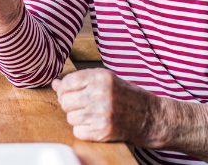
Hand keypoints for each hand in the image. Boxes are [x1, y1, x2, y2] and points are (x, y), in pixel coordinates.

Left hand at [51, 69, 207, 160]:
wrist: (151, 117)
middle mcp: (101, 93)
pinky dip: (83, 130)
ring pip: (70, 117)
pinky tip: (95, 125)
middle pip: (65, 101)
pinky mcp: (104, 130)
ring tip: (92, 115)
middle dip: (70, 105)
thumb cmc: (129, 97)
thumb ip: (81, 80)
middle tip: (83, 106)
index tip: (72, 93)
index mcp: (101, 77)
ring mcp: (102, 113)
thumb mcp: (107, 80)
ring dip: (77, 119)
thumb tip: (56, 84)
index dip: (65, 90)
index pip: (67, 83)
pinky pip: (78, 131)